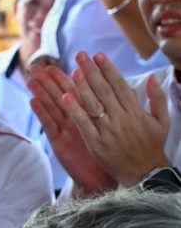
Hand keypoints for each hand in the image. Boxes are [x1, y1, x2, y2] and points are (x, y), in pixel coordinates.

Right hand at [28, 64, 114, 193]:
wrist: (103, 179)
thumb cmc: (112, 155)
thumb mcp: (117, 130)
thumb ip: (119, 110)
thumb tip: (128, 89)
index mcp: (90, 116)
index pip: (81, 93)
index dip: (73, 77)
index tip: (69, 62)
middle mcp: (76, 121)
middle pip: (62, 96)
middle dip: (52, 81)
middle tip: (41, 66)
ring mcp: (66, 131)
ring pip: (52, 108)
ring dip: (41, 93)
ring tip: (32, 79)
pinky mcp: (59, 142)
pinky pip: (50, 125)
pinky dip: (41, 113)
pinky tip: (33, 100)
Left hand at [63, 52, 170, 185]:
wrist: (145, 173)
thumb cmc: (152, 145)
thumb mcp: (162, 121)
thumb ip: (157, 98)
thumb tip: (152, 78)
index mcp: (135, 112)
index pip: (119, 85)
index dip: (108, 69)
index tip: (99, 55)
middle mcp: (121, 119)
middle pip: (103, 91)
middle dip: (92, 71)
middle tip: (80, 55)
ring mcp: (108, 131)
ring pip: (93, 105)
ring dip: (81, 87)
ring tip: (72, 71)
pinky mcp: (96, 144)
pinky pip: (84, 124)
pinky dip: (75, 111)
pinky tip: (65, 98)